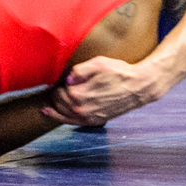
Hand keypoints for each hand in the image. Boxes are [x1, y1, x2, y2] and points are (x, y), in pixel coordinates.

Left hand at [41, 56, 168, 125]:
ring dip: (54, 107)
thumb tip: (67, 79)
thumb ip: (79, 70)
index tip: (57, 79)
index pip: (59, 91)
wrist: (137, 87)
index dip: (57, 84)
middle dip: (55, 94)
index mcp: (79, 94)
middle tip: (53, 87)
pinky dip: (60, 118)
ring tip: (47, 101)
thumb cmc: (119, 73)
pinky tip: (51, 113)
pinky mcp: (95, 121)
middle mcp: (81, 109)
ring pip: (63, 114)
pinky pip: (72, 122)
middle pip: (59, 102)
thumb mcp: (98, 64)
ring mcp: (88, 117)